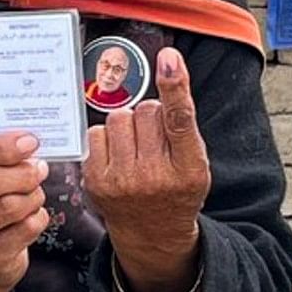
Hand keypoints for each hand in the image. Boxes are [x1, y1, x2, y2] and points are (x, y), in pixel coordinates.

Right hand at [0, 132, 49, 291]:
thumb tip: (27, 143)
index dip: (2, 146)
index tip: (31, 141)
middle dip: (20, 172)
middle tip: (40, 168)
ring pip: (9, 206)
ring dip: (32, 195)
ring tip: (34, 193)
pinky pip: (26, 228)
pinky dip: (38, 216)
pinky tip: (31, 215)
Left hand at [85, 46, 213, 291]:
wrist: (154, 233)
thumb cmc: (177, 187)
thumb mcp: (194, 162)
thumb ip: (181, 123)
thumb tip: (166, 65)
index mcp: (188, 169)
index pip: (180, 119)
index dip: (174, 85)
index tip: (169, 58)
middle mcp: (155, 176)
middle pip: (145, 110)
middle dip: (150, 116)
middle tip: (155, 141)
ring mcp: (122, 181)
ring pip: (119, 117)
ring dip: (128, 125)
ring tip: (136, 149)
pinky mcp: (96, 182)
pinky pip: (96, 133)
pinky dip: (107, 139)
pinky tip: (118, 157)